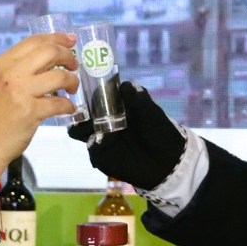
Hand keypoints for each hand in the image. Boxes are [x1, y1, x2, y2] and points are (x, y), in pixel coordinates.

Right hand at [0, 32, 78, 176]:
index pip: (35, 41)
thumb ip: (21, 68)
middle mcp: (11, 73)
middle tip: (74, 66)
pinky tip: (68, 108)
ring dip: (72, 81)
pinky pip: (60, 103)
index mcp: (3, 63)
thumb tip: (53, 54)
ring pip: (59, 76)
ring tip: (72, 89)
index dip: (57, 38)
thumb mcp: (2, 82)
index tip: (71, 40)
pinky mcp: (30, 111)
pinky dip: (69, 105)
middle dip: (68, 57)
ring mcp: (21, 92)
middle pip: (49, 52)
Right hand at [67, 81, 184, 190]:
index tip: (85, 90)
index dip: (89, 95)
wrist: (167, 160)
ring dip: (81, 128)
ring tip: (90, 126)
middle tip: (83, 112)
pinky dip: (95, 146)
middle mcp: (104, 123)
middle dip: (78, 113)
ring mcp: (102, 141)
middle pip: (82, 115)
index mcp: (115, 109)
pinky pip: (92, 151)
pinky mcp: (102, 158)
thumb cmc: (160, 132)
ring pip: (80, 132)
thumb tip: (124, 84)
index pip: (95, 99)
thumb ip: (137, 97)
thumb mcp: (150, 111)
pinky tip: (103, 143)